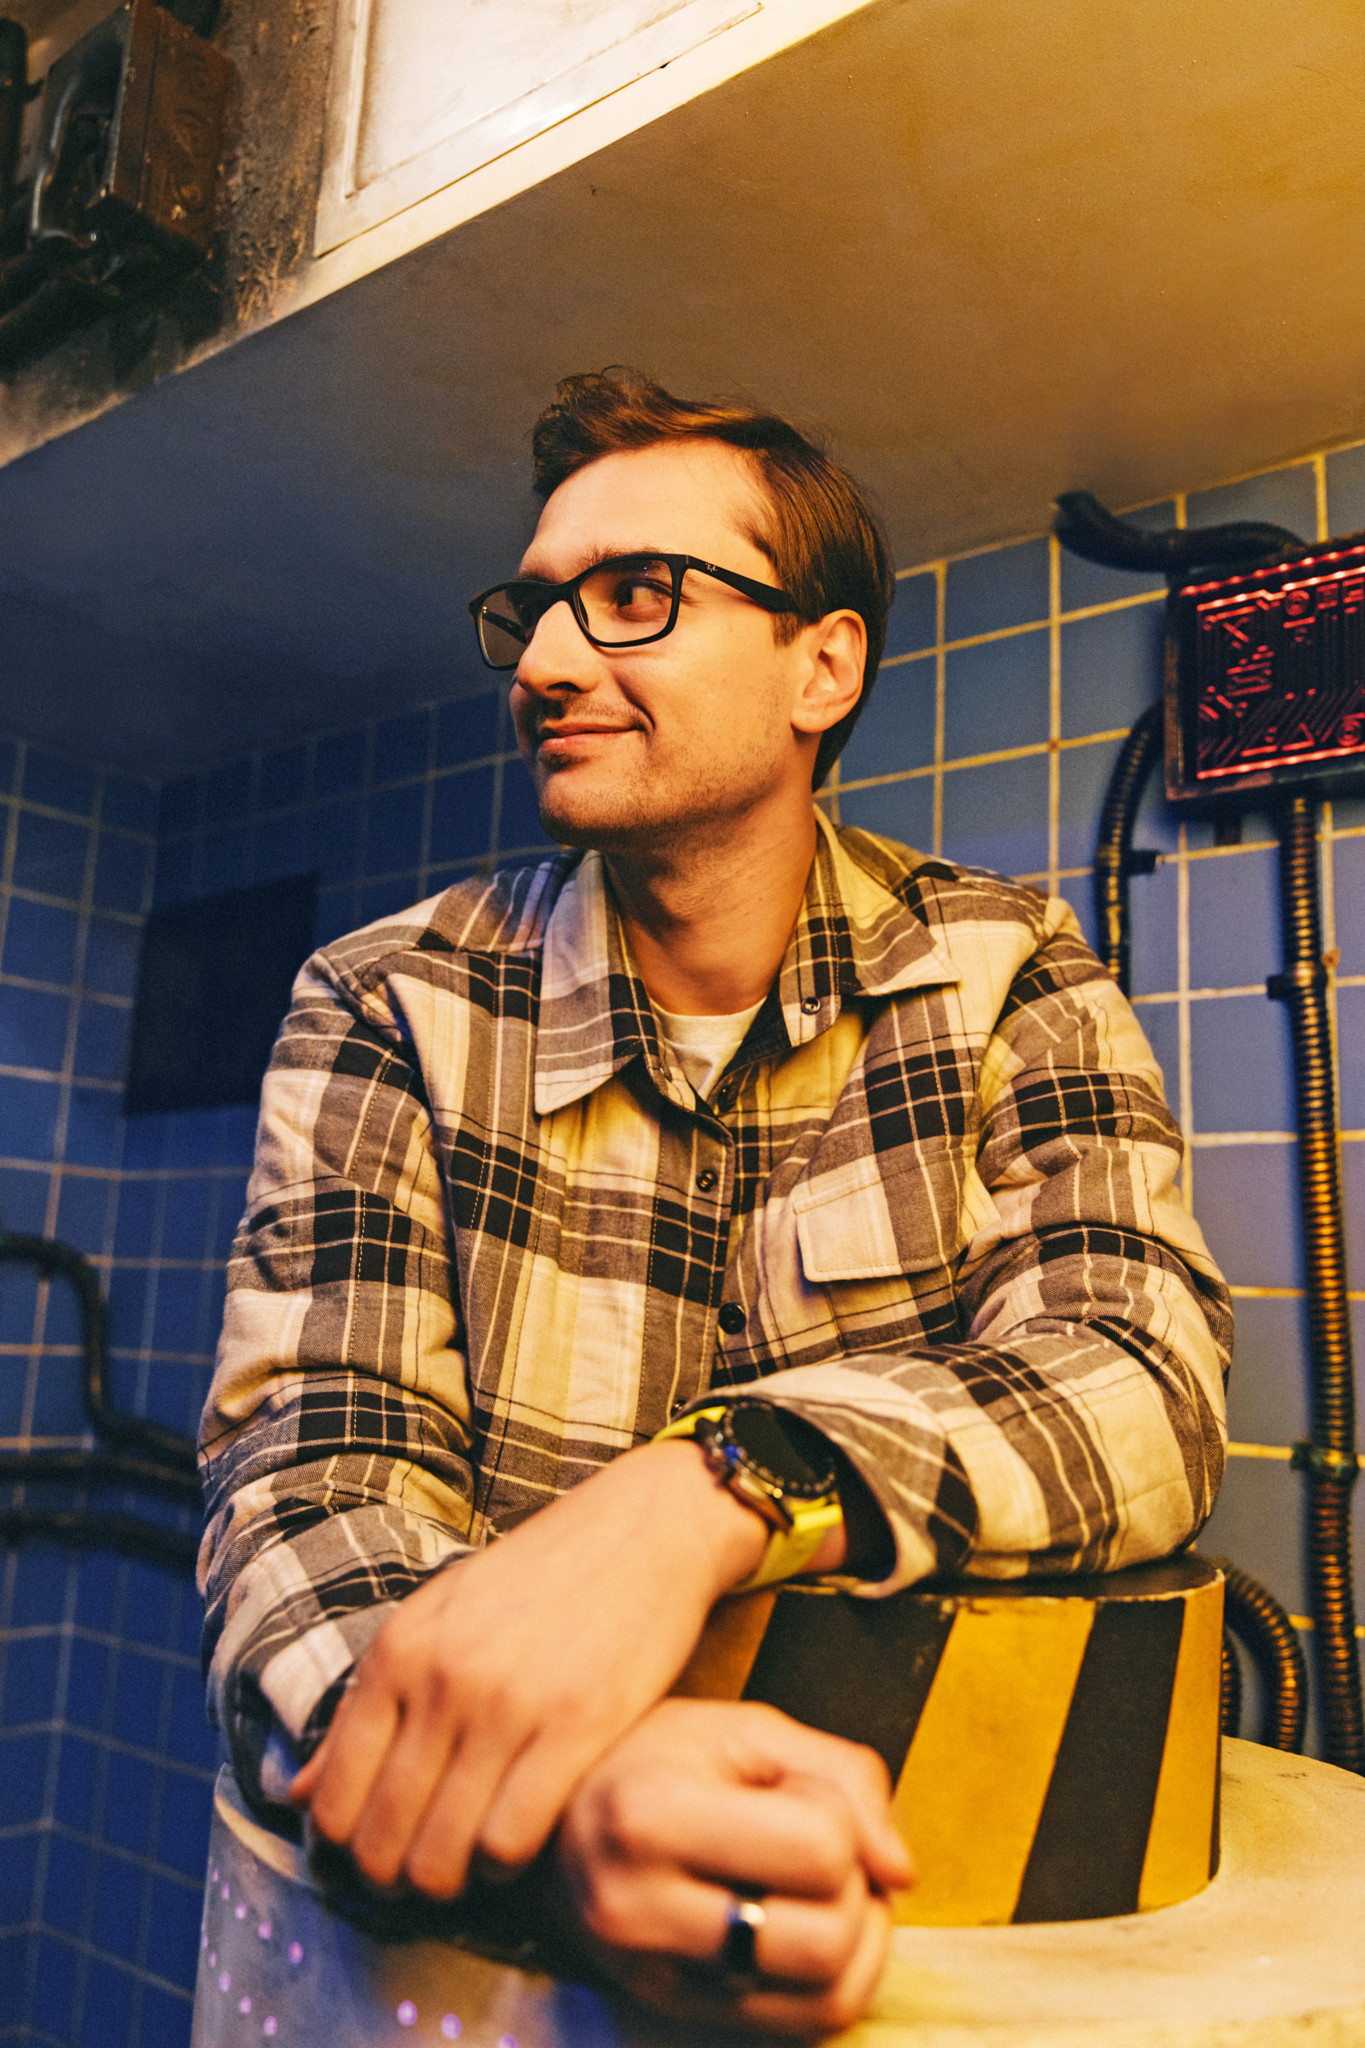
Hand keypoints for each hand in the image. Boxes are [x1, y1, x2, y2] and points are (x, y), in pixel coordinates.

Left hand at [290, 1441, 775, 1895]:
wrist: (641, 1527)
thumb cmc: (536, 1578)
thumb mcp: (436, 1620)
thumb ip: (366, 1707)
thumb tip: (296, 1795)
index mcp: (397, 1651)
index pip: (333, 1801)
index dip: (345, 1855)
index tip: (376, 1857)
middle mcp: (441, 1679)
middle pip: (381, 1843)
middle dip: (397, 1879)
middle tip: (427, 1873)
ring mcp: (507, 1703)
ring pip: (443, 1858)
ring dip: (454, 1879)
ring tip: (475, 1861)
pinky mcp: (576, 1724)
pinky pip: (512, 1841)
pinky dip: (509, 1862)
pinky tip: (524, 1837)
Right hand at [551, 1697, 912, 2035]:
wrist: (557, 1821)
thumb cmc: (654, 1760)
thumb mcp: (746, 1730)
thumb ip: (843, 1776)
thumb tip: (901, 1870)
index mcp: (650, 1815)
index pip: (820, 1848)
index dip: (838, 1814)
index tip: (800, 1791)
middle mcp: (640, 1911)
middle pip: (829, 1939)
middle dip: (852, 1886)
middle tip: (819, 1844)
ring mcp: (654, 1978)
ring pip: (826, 1997)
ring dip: (855, 1938)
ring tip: (823, 1886)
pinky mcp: (675, 2015)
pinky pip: (801, 2026)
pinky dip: (836, 1979)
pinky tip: (812, 1924)